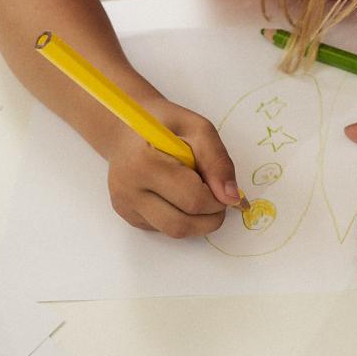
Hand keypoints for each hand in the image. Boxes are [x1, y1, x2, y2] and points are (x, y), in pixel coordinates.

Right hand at [105, 97, 241, 237]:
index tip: (225, 189)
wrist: (126, 128)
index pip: (192, 199)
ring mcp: (125, 206)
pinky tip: (179, 196)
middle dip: (210, 217)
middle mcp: (128, 190)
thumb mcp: (198, 129)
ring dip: (197, 222)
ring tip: (201, 196)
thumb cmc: (164, 123)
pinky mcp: (127, 215)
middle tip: (219, 199)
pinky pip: (163, 228)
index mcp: (144, 164)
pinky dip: (181, 217)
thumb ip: (217, 161)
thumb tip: (231, 197)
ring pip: (173, 232)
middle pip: (181, 224)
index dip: (218, 200)